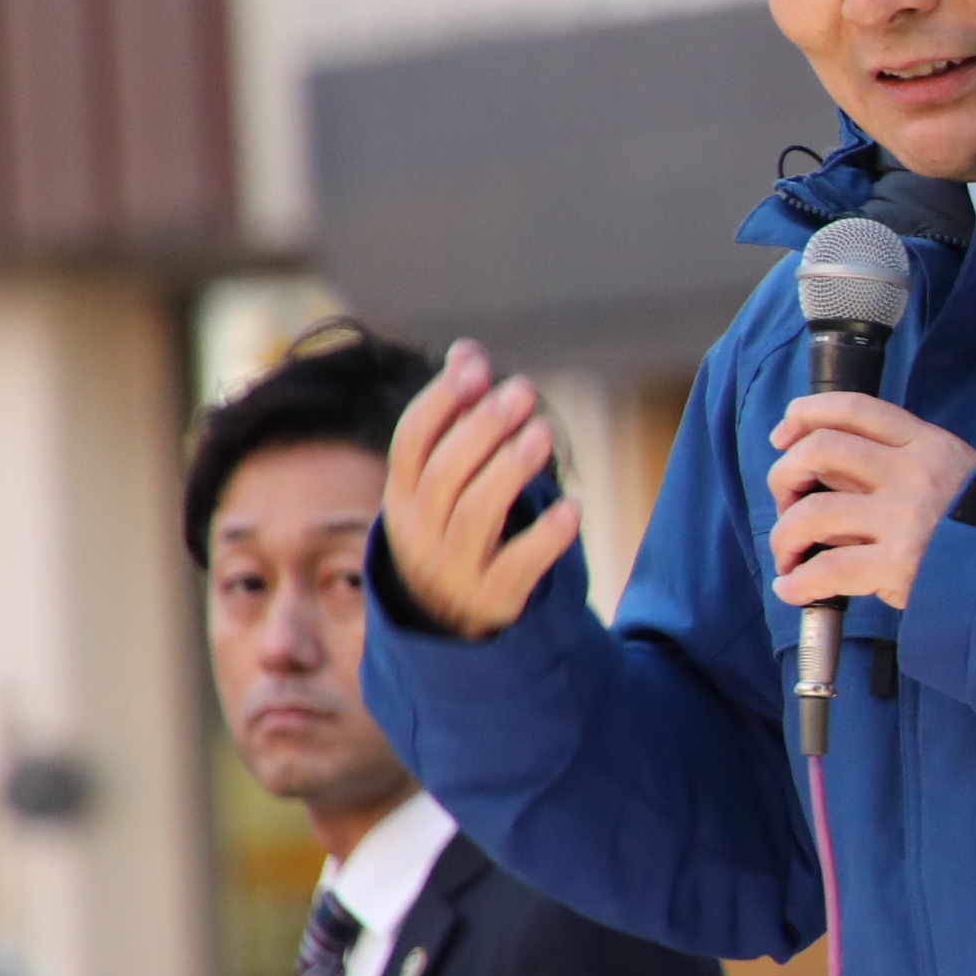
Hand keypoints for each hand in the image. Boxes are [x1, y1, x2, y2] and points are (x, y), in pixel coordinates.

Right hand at [384, 342, 585, 639]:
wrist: (450, 624)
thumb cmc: (454, 527)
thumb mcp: (445, 478)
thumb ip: (459, 416)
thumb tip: (467, 350)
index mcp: (402, 496)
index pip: (410, 443)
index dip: (440, 402)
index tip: (477, 367)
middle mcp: (419, 533)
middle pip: (445, 474)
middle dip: (482, 428)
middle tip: (523, 392)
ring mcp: (453, 569)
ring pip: (476, 514)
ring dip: (510, 470)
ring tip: (544, 432)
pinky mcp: (493, 601)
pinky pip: (516, 568)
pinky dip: (544, 539)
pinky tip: (572, 509)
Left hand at [767, 394, 975, 611]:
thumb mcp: (950, 469)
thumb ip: (895, 463)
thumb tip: (825, 474)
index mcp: (924, 444)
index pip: (852, 408)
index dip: (804, 415)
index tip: (784, 435)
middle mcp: (911, 473)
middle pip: (819, 450)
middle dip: (784, 475)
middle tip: (786, 502)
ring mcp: (904, 519)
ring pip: (812, 513)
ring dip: (785, 535)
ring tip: (788, 555)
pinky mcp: (899, 565)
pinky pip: (828, 569)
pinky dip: (799, 581)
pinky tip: (794, 588)